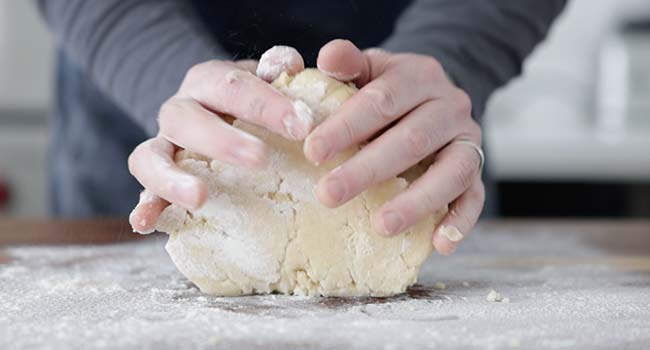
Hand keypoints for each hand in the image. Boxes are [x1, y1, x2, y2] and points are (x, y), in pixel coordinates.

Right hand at [129, 48, 307, 232]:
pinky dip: (144, 207)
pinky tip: (144, 223)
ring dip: (173, 178)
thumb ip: (278, 71)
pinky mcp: (155, 179)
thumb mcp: (265, 81)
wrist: (214, 114)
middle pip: (187, 119)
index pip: (232, 85)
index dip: (266, 104)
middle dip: (223, 140)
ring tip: (199, 197)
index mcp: (208, 82)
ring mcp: (162, 145)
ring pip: (150, 156)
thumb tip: (289, 64)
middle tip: (259, 158)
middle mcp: (179, 110)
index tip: (301, 127)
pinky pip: (144, 192)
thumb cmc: (251, 104)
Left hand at [305, 39, 484, 254]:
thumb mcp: (369, 69)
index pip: (381, 100)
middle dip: (368, 170)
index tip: (312, 152)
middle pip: (411, 140)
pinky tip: (440, 245)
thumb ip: (348, 63)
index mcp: (418, 76)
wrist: (431, 97)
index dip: (347, 126)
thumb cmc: (388, 90)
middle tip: (328, 195)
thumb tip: (328, 57)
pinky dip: (460, 221)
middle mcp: (450, 106)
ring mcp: (468, 139)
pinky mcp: (477, 170)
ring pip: (450, 172)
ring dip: (416, 201)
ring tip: (381, 226)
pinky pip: (476, 197)